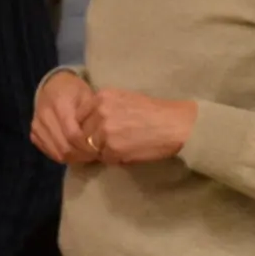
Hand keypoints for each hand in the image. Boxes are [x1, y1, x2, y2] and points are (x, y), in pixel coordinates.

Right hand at [30, 72, 97, 164]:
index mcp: (60, 105)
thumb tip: (98, 140)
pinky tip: (72, 151)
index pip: (72, 134)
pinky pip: (48, 151)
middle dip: (80, 155)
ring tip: (85, 155)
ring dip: (72, 158)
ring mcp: (37, 126)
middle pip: (63, 147)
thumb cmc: (75, 91)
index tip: (98, 149)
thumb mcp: (88, 97)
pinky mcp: (34, 133)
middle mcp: (45, 117)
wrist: (53, 85)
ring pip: (55, 152)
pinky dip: (61, 155)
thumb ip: (91, 117)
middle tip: (94, 155)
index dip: (86, 146)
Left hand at [78, 89, 197, 165]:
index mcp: (102, 96)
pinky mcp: (112, 148)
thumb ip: (103, 109)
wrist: (176, 125)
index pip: (77, 116)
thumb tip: (85, 125)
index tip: (95, 132)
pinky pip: (105, 158)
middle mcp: (100, 111)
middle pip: (81, 133)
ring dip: (102, 151)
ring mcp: (105, 130)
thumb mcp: (124, 99)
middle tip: (107, 144)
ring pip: (91, 147)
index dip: (85, 127)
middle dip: (91, 141)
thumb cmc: (154, 112)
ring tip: (120, 147)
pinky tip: (129, 152)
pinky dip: (114, 159)